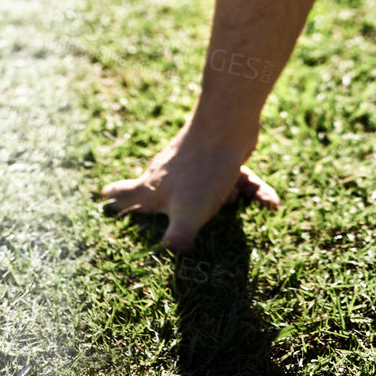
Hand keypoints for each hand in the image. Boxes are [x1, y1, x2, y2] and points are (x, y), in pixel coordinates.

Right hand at [101, 120, 280, 252]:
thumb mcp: (189, 211)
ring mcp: (193, 163)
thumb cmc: (203, 170)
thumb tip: (171, 253)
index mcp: (154, 187)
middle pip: (161, 191)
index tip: (102, 195)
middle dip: (166, 205)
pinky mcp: (218, 156)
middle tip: (159, 207)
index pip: (126, 193)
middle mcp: (169, 173)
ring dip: (228, 200)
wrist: (228, 122)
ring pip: (206, 189)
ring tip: (252, 201)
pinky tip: (272, 202)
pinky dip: (252, 190)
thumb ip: (179, 236)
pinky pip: (233, 179)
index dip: (115, 197)